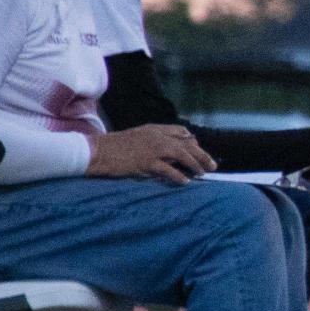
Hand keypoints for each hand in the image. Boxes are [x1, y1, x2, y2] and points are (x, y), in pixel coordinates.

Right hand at [87, 125, 214, 183]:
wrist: (96, 152)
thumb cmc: (114, 147)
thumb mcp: (136, 137)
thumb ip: (153, 140)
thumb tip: (169, 150)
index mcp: (153, 129)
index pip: (181, 132)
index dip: (193, 143)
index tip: (200, 151)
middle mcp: (156, 137)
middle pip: (187, 144)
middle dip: (202, 155)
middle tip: (212, 166)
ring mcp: (152, 149)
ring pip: (182, 155)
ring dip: (195, 165)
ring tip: (203, 173)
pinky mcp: (146, 162)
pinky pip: (168, 170)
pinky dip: (179, 176)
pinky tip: (186, 181)